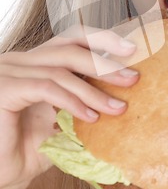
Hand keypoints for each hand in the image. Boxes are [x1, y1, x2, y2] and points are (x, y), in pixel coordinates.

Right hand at [0, 25, 138, 188]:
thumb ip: (83, 105)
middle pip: (69, 47)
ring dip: (93, 90)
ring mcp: (9, 72)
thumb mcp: (61, 124)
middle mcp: (20, 60)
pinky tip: (90, 117)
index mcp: (34, 62)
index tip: (131, 50)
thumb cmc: (24, 150)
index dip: (102, 39)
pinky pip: (46, 88)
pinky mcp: (5, 88)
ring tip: (117, 108)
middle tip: (133, 78)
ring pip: (61, 70)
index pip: (71, 38)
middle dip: (105, 63)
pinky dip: (72, 101)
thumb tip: (121, 99)